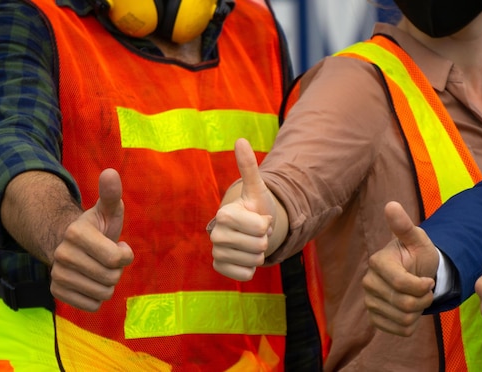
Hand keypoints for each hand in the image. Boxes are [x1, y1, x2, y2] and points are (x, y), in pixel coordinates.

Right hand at [50, 169, 133, 311]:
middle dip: (117, 270)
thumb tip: (111, 172)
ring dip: (108, 283)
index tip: (118, 246)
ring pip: (103, 294)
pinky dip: (98, 297)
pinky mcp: (57, 292)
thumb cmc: (98, 227)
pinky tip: (92, 282)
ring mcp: (57, 274)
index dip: (125, 255)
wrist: (73, 245)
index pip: (116, 259)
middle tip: (108, 258)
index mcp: (76, 233)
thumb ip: (111, 193)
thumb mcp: (108, 210)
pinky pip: (91, 306)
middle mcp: (62, 254)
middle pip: (111, 278)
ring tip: (101, 268)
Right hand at [210, 138, 277, 280]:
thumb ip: (249, 167)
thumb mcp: (256, 188)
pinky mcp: (219, 268)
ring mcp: (216, 252)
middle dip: (264, 239)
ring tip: (251, 242)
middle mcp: (215, 234)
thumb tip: (240, 140)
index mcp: (224, 214)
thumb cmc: (254, 207)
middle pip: (259, 246)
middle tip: (256, 232)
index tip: (258, 217)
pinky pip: (246, 275)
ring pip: (255, 261)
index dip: (266, 224)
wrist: (249, 229)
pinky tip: (245, 256)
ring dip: (259, 253)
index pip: (260, 228)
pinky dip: (251, 268)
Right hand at [363, 201, 437, 335]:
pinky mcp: (374, 318)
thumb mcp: (417, 239)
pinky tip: (411, 310)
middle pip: (404, 304)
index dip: (422, 287)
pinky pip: (398, 331)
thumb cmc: (418, 254)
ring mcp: (370, 301)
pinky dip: (411, 324)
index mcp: (378, 262)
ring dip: (419, 312)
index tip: (430, 280)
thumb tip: (391, 205)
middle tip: (426, 290)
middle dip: (423, 300)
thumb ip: (404, 226)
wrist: (415, 272)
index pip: (401, 284)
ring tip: (419, 298)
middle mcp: (369, 282)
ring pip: (403, 319)